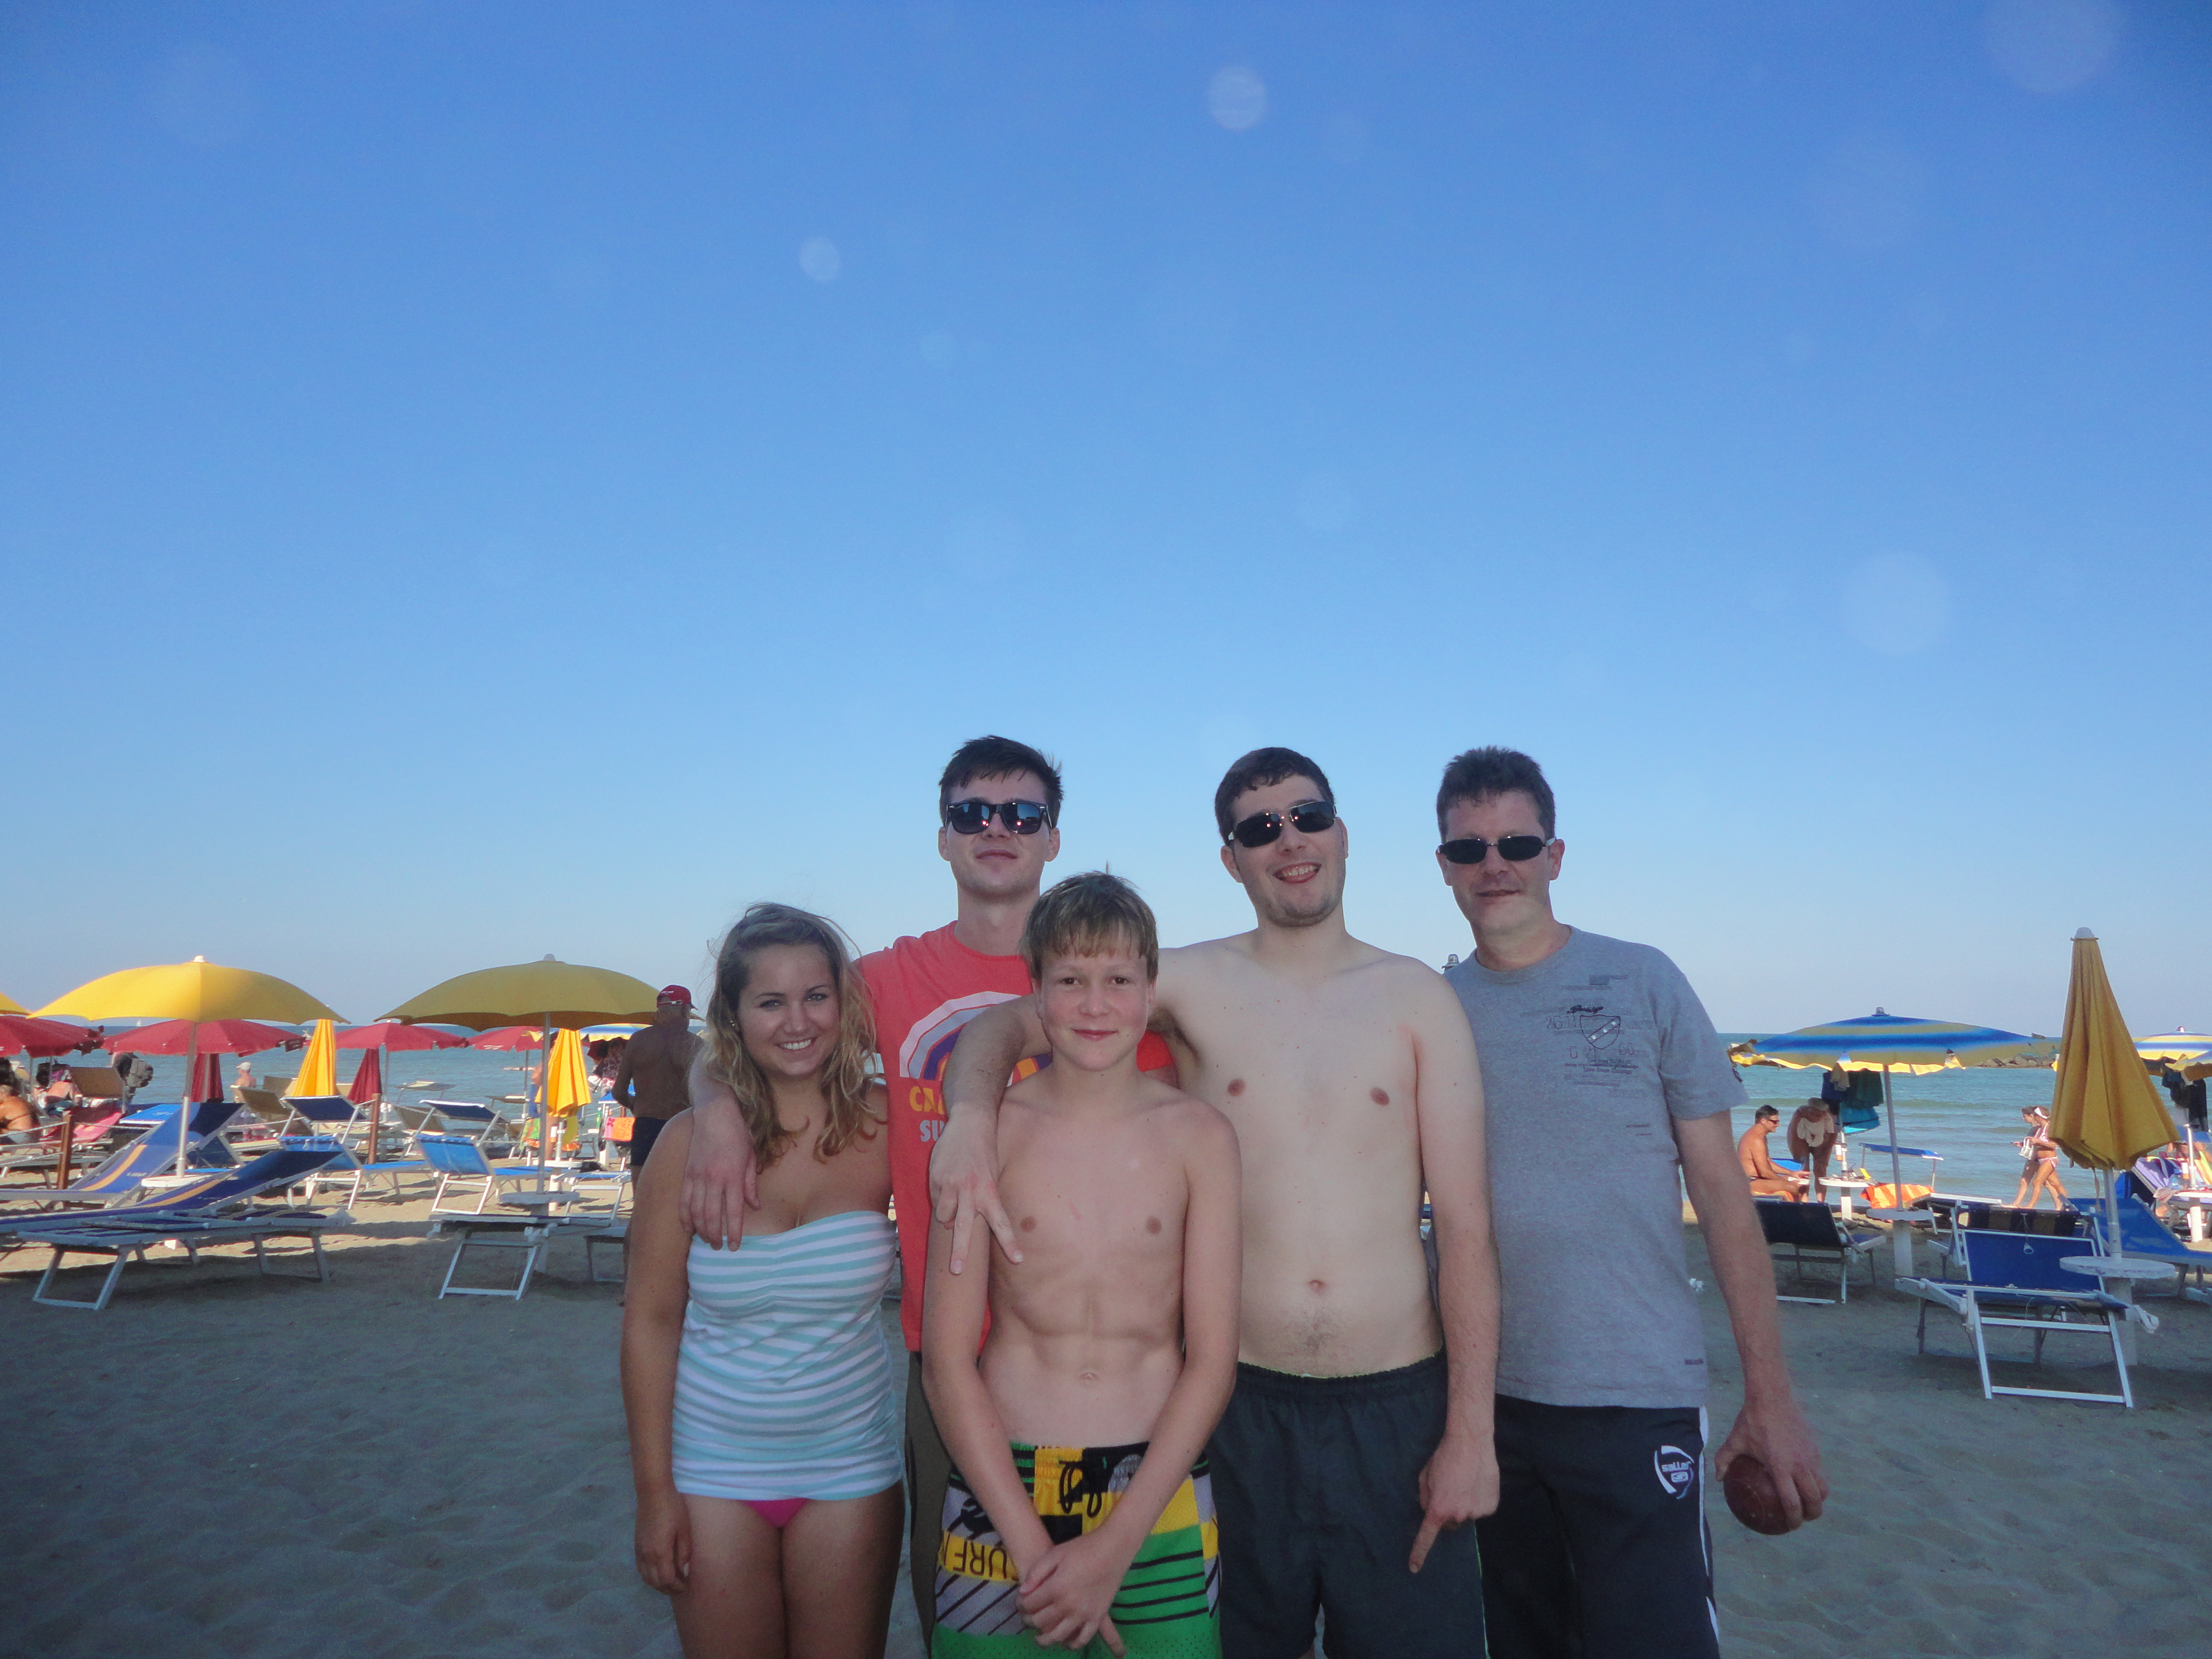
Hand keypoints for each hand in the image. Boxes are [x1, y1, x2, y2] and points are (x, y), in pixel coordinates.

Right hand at [633, 1487, 691, 1594]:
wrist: (652, 1492)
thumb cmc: (673, 1508)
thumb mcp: (684, 1530)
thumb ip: (683, 1552)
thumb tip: (682, 1569)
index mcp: (659, 1552)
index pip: (667, 1580)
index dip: (677, 1586)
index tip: (687, 1584)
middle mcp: (646, 1556)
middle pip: (655, 1582)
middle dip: (669, 1588)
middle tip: (681, 1585)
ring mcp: (639, 1551)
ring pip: (646, 1578)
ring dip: (658, 1584)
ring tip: (671, 1581)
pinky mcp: (636, 1546)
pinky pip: (640, 1569)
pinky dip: (649, 1575)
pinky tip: (658, 1571)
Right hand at [679, 1096, 758, 1248]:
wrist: (715, 1114)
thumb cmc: (737, 1135)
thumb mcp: (751, 1158)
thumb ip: (751, 1185)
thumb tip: (755, 1206)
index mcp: (733, 1176)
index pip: (734, 1212)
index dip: (734, 1232)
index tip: (735, 1247)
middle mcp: (714, 1180)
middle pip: (713, 1216)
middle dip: (715, 1236)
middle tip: (718, 1248)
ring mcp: (698, 1177)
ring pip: (696, 1212)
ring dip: (701, 1230)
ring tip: (706, 1241)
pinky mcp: (687, 1174)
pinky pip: (684, 1201)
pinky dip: (685, 1216)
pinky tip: (688, 1228)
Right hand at [929, 1106, 1020, 1271]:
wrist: (970, 1124)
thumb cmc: (983, 1152)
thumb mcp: (992, 1176)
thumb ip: (983, 1198)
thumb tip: (966, 1223)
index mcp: (989, 1191)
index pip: (1001, 1222)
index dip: (1009, 1243)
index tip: (1018, 1260)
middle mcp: (970, 1190)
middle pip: (963, 1228)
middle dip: (960, 1251)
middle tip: (957, 1270)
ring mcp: (951, 1185)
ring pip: (944, 1216)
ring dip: (946, 1218)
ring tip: (951, 1207)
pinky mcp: (936, 1178)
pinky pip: (935, 1199)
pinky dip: (939, 1198)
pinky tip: (945, 1184)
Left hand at [1018, 1530, 1131, 1653]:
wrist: (1112, 1550)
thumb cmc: (1082, 1549)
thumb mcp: (1055, 1554)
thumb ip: (1036, 1573)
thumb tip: (1023, 1592)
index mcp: (1056, 1588)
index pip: (1031, 1605)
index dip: (1021, 1605)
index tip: (1020, 1603)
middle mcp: (1068, 1605)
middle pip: (1041, 1621)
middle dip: (1029, 1621)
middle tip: (1026, 1618)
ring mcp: (1084, 1614)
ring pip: (1059, 1636)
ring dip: (1045, 1639)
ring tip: (1039, 1637)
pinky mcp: (1097, 1617)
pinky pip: (1083, 1638)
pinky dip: (1072, 1644)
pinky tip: (1065, 1642)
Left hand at [1410, 1427, 1497, 1571]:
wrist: (1470, 1442)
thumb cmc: (1444, 1456)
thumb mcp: (1425, 1476)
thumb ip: (1425, 1498)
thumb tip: (1429, 1511)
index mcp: (1438, 1509)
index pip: (1426, 1537)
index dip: (1419, 1553)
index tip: (1413, 1568)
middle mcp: (1457, 1515)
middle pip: (1450, 1522)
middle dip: (1448, 1511)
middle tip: (1451, 1489)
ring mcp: (1476, 1512)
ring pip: (1466, 1515)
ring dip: (1464, 1504)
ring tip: (1466, 1482)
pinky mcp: (1491, 1507)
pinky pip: (1481, 1509)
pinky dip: (1479, 1499)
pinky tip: (1478, 1483)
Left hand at [1713, 1396, 1826, 1529]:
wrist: (1772, 1397)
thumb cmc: (1751, 1419)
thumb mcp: (1735, 1440)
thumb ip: (1724, 1460)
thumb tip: (1717, 1478)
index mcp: (1781, 1468)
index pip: (1792, 1502)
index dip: (1794, 1519)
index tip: (1790, 1526)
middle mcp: (1800, 1466)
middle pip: (1814, 1500)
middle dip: (1811, 1514)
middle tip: (1803, 1518)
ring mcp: (1810, 1457)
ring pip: (1822, 1487)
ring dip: (1818, 1499)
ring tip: (1809, 1504)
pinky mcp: (1815, 1449)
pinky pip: (1820, 1471)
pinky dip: (1817, 1481)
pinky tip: (1807, 1481)